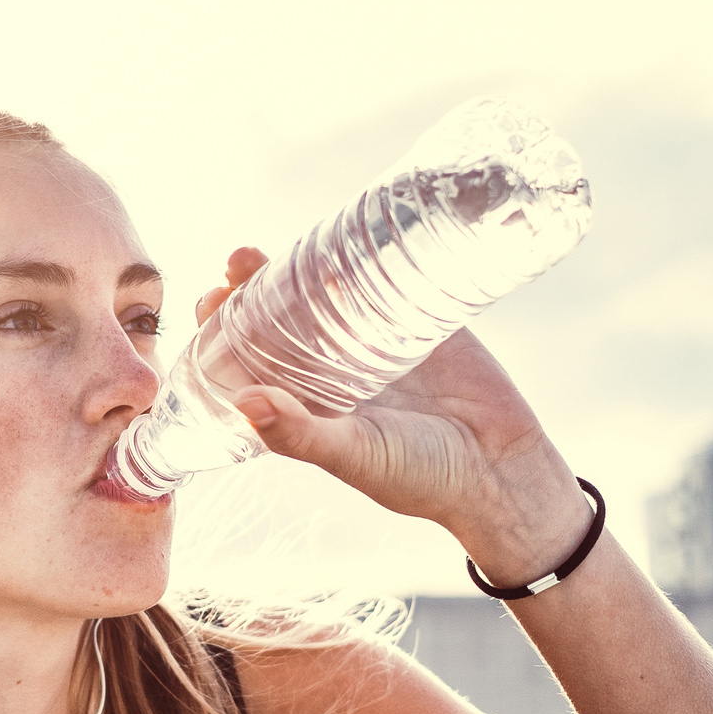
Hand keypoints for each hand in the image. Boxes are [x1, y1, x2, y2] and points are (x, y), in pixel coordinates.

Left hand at [195, 247, 589, 583]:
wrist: (504, 470)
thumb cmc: (423, 479)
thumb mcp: (356, 458)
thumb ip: (302, 435)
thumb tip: (242, 402)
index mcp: (309, 406)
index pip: (250, 362)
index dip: (224, 333)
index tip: (208, 304)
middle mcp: (334, 371)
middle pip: (279, 319)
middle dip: (252, 290)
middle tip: (237, 266)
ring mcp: (374, 342)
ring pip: (323, 295)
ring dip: (293, 269)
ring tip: (264, 250)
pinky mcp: (419, 320)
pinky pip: (382, 281)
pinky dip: (359, 259)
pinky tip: (337, 234)